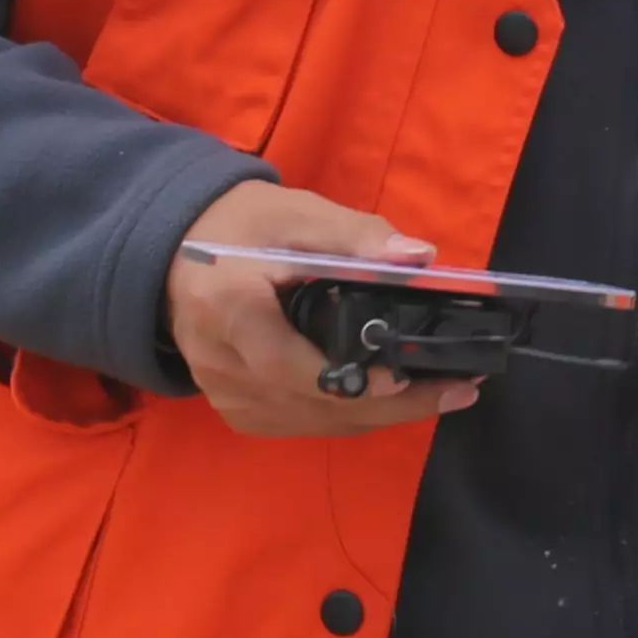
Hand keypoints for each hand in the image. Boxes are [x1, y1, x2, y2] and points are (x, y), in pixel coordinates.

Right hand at [167, 178, 485, 438]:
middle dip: (393, 403)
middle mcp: (222, 366)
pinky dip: (350, 415)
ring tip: (445, 394)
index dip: (349, 379)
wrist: (177, 253)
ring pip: (314, 421)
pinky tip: (396, 400)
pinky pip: (301, 423)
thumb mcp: (296, 214)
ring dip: (380, 414)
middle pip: (314, 403)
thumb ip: (355, 236)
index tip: (405, 377)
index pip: (289, 365)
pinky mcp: (237, 409)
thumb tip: (418, 257)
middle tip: (460, 390)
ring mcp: (227, 395)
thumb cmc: (242, 228)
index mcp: (230, 312)